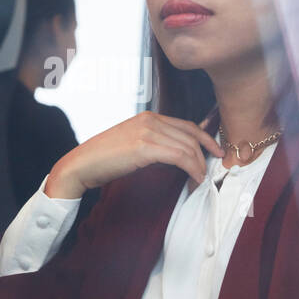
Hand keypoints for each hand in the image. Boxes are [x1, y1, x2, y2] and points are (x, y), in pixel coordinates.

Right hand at [45, 111, 222, 198]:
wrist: (82, 164)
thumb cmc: (105, 159)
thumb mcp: (133, 144)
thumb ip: (154, 143)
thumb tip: (177, 157)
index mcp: (148, 117)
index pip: (187, 125)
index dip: (205, 138)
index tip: (216, 152)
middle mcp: (150, 120)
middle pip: (190, 136)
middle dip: (205, 155)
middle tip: (210, 172)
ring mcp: (147, 131)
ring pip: (187, 147)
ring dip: (199, 166)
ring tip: (200, 181)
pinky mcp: (144, 147)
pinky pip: (179, 157)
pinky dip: (191, 169)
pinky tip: (193, 180)